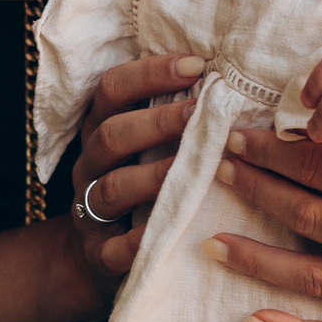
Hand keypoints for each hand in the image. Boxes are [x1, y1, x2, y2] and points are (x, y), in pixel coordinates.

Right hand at [67, 51, 206, 281]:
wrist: (100, 257)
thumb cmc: (142, 188)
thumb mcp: (147, 148)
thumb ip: (174, 118)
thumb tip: (230, 80)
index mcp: (102, 131)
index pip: (112, 89)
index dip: (149, 73)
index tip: (196, 64)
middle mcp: (92, 165)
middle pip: (110, 135)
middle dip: (156, 121)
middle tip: (200, 112)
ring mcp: (91, 210)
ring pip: (112, 188)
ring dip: (152, 176)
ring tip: (193, 169)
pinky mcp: (99, 254)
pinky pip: (113, 248)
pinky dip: (138, 241)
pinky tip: (169, 230)